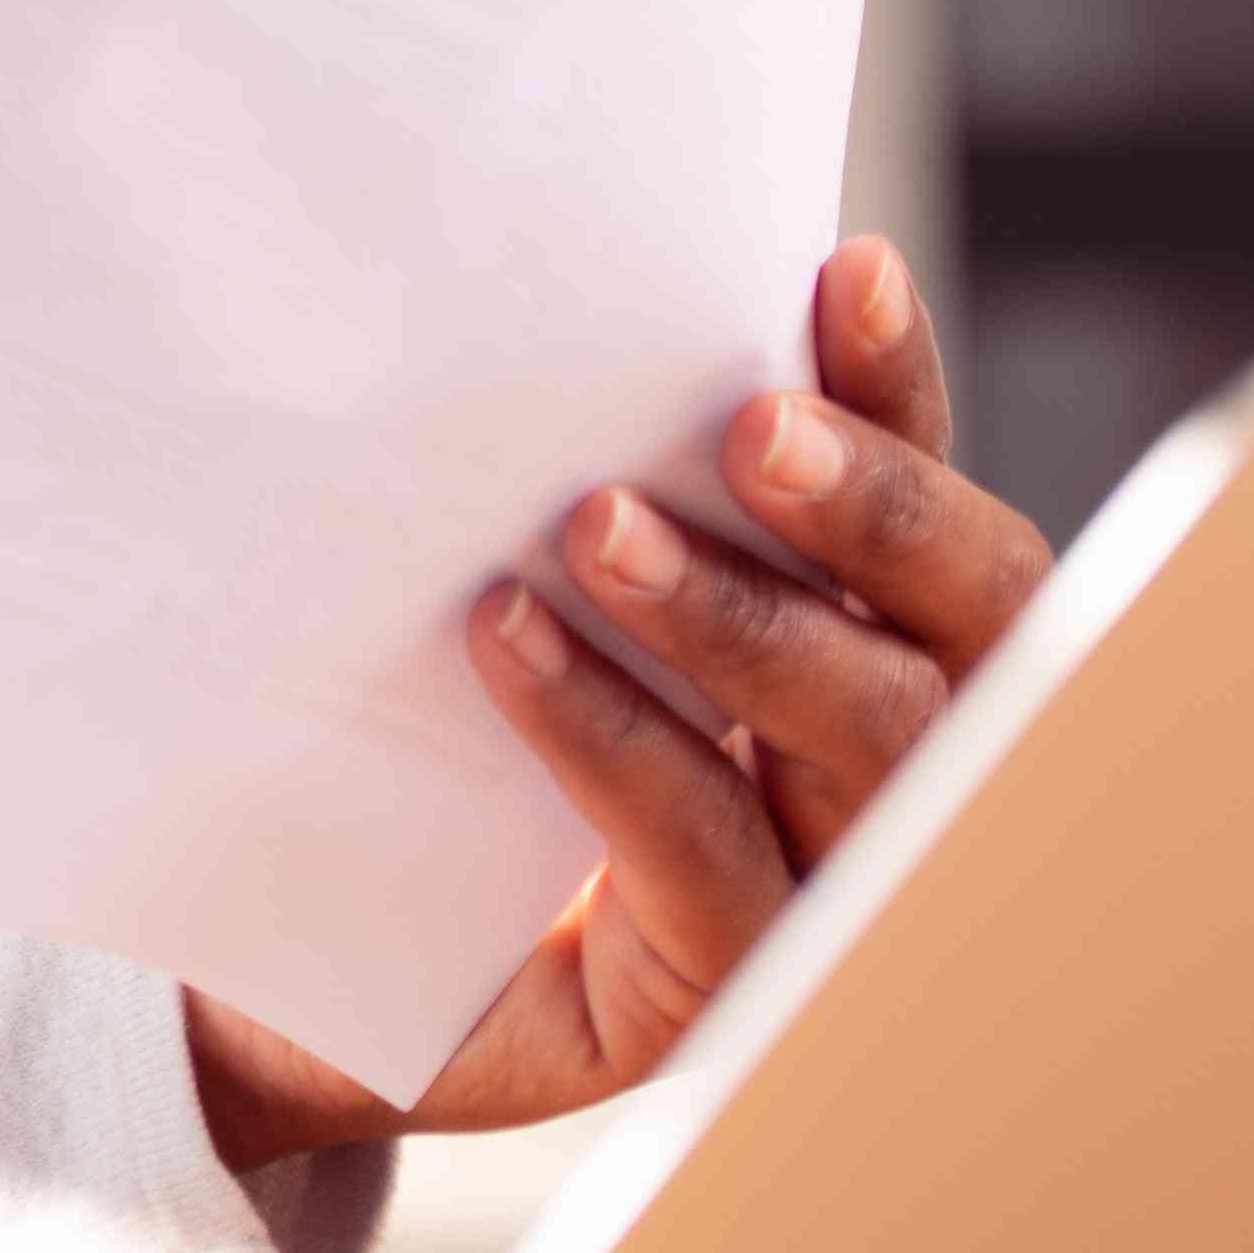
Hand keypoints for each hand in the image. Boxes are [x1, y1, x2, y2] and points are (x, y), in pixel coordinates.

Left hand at [184, 238, 1056, 1160]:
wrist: (285, 954)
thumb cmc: (407, 741)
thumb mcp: (500, 583)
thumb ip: (577, 481)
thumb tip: (533, 290)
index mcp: (851, 641)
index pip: (915, 500)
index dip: (896, 390)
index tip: (840, 268)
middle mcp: (874, 763)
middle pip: (967, 625)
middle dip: (878, 513)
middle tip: (755, 425)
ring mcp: (815, 884)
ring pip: (871, 739)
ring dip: (744, 618)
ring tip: (601, 523)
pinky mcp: (714, 984)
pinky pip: (707, 848)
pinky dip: (615, 733)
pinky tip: (511, 639)